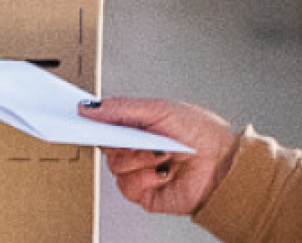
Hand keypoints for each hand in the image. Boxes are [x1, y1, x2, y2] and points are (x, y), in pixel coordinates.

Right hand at [79, 97, 239, 215]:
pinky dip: (145, 178)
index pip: (104, 123)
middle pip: (106, 146)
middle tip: (136, 137)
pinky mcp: (145, 193)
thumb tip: (90, 107)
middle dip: (121, 141)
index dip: (91, 121)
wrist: (223, 162)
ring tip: (162, 153)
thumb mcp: (159, 109)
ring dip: (139, 159)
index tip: (79, 116)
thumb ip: (122, 108)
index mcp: (137, 125)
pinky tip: (163, 171)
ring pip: (115, 167)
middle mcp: (136, 147)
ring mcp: (140, 170)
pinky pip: (128, 187)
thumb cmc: (199, 131)